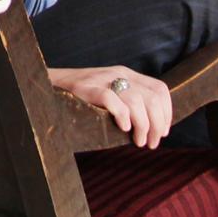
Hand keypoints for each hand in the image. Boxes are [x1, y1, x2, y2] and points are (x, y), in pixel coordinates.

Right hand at [49, 65, 171, 148]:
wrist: (50, 85)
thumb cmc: (83, 98)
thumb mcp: (111, 93)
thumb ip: (130, 103)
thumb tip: (154, 129)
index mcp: (126, 74)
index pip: (159, 89)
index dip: (167, 113)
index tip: (163, 132)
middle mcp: (118, 73)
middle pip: (152, 98)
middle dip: (157, 125)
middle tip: (151, 143)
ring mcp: (102, 79)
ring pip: (136, 101)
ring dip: (143, 126)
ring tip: (138, 141)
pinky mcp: (87, 88)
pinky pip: (111, 100)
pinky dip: (122, 116)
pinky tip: (123, 128)